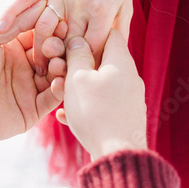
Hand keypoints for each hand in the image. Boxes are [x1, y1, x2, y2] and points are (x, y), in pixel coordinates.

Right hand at [0, 0, 133, 73]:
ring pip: (44, 26)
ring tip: (36, 66)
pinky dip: (12, 11)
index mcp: (102, 9)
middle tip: (53, 79)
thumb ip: (118, 34)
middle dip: (60, 62)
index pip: (91, 46)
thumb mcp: (125, 7)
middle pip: (66, 41)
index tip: (78, 77)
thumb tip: (109, 61)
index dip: (85, 64)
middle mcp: (80, 1)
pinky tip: (2, 27)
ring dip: (38, 48)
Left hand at [0, 1, 65, 146]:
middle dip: (57, 47)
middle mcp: (24, 66)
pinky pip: (54, 98)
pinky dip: (60, 89)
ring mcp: (31, 87)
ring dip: (62, 66)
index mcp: (13, 47)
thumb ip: (14, 22)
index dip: (50, 28)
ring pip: (57, 74)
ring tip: (57, 64)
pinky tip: (59, 82)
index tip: (59, 23)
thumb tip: (41, 4)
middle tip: (54, 46)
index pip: (40, 33)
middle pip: (52, 52)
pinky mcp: (34, 109)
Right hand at [55, 29, 146, 160]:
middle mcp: (129, 77)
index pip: (109, 33)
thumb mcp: (78, 79)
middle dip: (77, 67)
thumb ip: (77, 55)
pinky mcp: (125, 116)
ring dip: (78, 89)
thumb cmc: (96, 113)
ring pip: (99, 85)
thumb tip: (78, 40)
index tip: (70, 44)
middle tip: (59, 76)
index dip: (88, 35)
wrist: (117, 154)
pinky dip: (86, 107)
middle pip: (101, 61)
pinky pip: (102, 104)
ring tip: (60, 100)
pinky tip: (66, 118)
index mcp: (121, 61)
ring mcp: (129, 98)